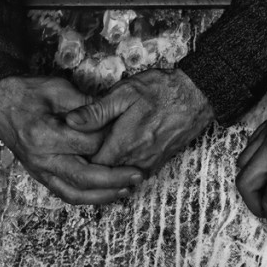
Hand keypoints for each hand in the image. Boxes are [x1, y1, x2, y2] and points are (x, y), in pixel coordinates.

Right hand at [0, 76, 143, 204]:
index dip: (111, 141)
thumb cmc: (29, 92)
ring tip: (128, 189)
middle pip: (84, 176)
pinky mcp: (40, 177)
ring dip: (104, 195)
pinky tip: (108, 194)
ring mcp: (39, 171)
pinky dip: (89, 197)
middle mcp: (40, 158)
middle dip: (115, 178)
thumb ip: (87, 106)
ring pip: (76, 193)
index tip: (128, 137)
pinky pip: (66, 194)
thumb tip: (115, 118)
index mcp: (44, 134)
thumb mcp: (58, 89)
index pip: (88, 144)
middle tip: (139, 174)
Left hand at [65, 68, 213, 174]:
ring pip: (120, 176)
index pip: (92, 166)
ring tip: (96, 154)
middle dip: (91, 166)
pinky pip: (136, 173)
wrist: (197, 96)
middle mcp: (137, 159)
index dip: (78, 160)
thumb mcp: (124, 93)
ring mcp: (150, 163)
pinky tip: (119, 154)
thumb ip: (96, 111)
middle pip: (105, 175)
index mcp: (124, 143)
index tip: (70, 149)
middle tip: (78, 152)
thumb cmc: (161, 90)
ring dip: (108, 169)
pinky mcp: (160, 162)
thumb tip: (70, 122)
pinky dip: (124, 168)